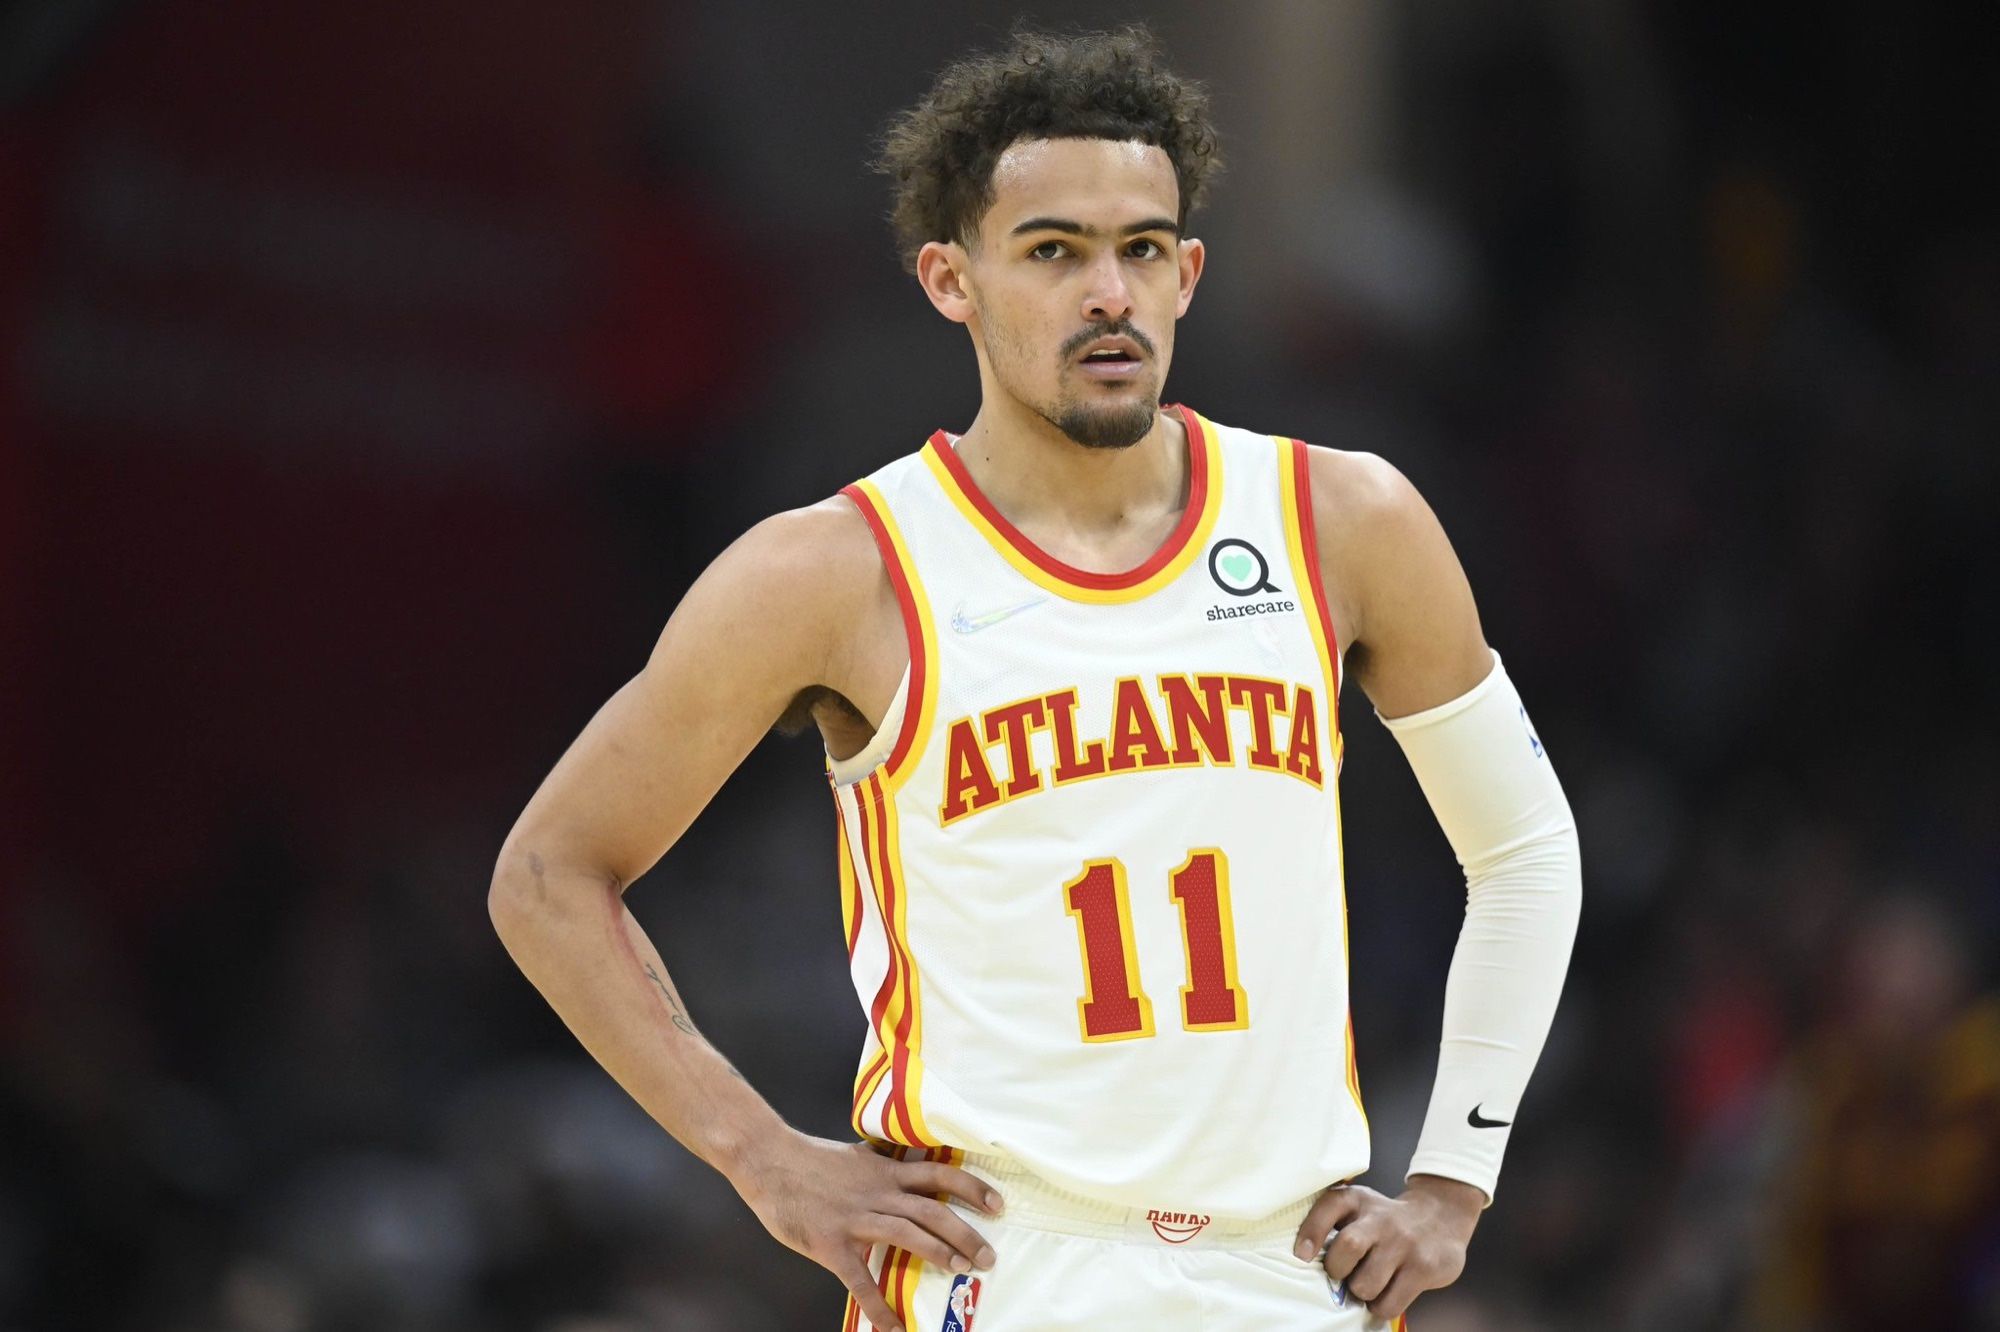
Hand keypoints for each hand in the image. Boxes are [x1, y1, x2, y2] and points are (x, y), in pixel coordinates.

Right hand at [733, 1132, 1003, 1331]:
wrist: (768, 1160)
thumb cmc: (810, 1159)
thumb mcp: (856, 1155)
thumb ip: (882, 1163)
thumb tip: (905, 1158)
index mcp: (885, 1172)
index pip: (938, 1176)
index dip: (972, 1189)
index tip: (998, 1204)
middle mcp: (877, 1192)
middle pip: (931, 1210)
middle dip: (965, 1233)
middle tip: (988, 1257)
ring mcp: (855, 1217)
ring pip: (907, 1234)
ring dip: (939, 1253)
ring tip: (963, 1272)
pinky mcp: (831, 1243)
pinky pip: (859, 1278)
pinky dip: (879, 1304)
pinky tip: (894, 1326)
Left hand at [1292, 1175, 1482, 1321]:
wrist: (1440, 1216)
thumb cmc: (1386, 1219)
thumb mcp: (1358, 1206)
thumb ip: (1330, 1221)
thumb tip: (1304, 1257)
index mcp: (1359, 1199)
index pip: (1330, 1206)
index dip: (1311, 1232)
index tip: (1302, 1255)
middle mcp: (1382, 1219)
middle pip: (1348, 1247)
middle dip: (1338, 1271)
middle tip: (1345, 1273)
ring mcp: (1405, 1243)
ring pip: (1366, 1284)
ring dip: (1361, 1292)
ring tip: (1368, 1282)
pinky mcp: (1423, 1269)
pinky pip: (1389, 1303)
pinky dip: (1380, 1306)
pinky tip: (1385, 1293)